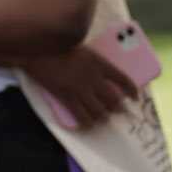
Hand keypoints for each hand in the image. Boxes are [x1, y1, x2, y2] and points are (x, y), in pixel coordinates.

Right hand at [22, 45, 137, 128]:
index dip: (132, 90)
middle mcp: (94, 78)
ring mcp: (81, 89)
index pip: (124, 79)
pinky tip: (88, 124)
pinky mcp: (67, 97)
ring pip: (100, 112)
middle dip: (118, 108)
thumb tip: (102, 77)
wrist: (37, 51)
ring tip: (103, 117)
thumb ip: (94, 63)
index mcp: (99, 63)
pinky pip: (82, 116)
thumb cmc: (58, 47)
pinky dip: (87, 123)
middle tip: (119, 110)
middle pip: (114, 100)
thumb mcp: (82, 50)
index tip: (134, 96)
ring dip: (104, 117)